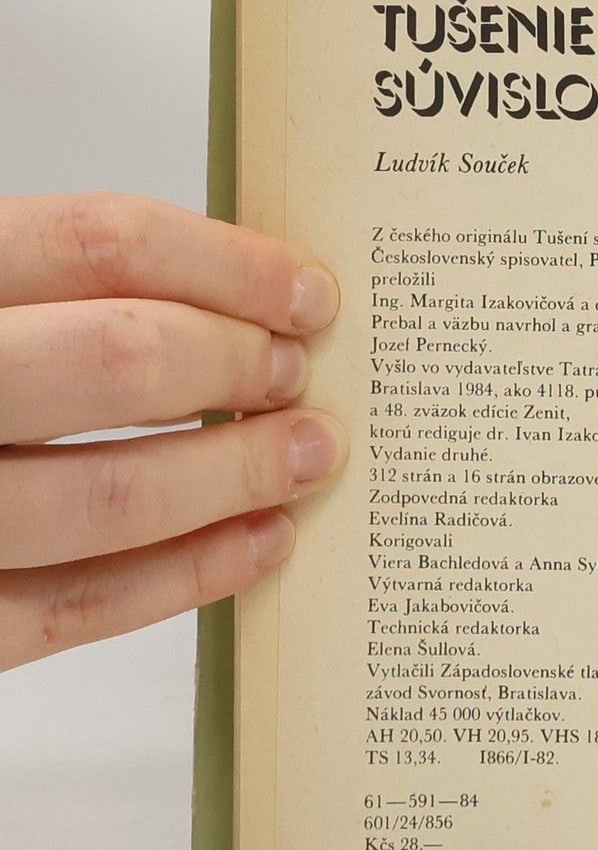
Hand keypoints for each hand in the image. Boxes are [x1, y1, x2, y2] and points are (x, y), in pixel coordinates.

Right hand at [0, 194, 345, 669]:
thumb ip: (39, 287)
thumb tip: (221, 297)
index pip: (98, 243)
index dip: (228, 265)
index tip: (304, 293)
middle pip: (117, 360)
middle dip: (238, 366)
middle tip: (298, 375)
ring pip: (109, 496)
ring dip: (236, 477)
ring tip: (307, 457)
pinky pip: (75, 606)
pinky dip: (187, 576)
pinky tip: (257, 544)